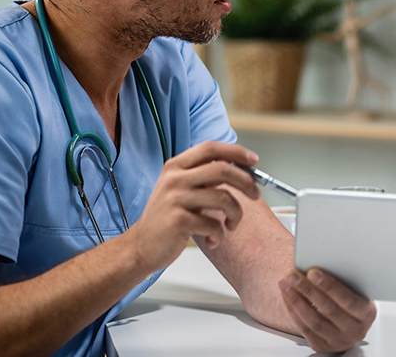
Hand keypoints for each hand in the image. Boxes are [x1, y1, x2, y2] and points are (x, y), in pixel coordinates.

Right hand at [126, 141, 260, 269]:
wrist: (140, 246)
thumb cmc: (166, 218)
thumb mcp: (179, 189)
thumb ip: (203, 177)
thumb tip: (241, 171)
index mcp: (175, 166)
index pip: (210, 148)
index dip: (236, 152)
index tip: (254, 161)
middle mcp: (174, 179)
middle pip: (223, 170)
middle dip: (246, 182)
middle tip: (255, 195)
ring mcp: (175, 199)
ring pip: (224, 198)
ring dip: (236, 214)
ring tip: (230, 225)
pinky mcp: (179, 221)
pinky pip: (215, 224)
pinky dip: (220, 234)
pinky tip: (212, 239)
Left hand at [279, 268, 376, 352]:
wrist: (349, 324)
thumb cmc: (351, 299)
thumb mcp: (355, 291)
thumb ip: (343, 281)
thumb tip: (318, 264)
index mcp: (367, 314)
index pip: (347, 300)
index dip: (329, 286)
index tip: (312, 272)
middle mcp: (355, 330)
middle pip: (328, 309)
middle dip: (308, 290)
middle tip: (293, 275)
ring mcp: (338, 340)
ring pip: (314, 320)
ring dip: (296, 300)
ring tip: (286, 283)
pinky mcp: (322, 346)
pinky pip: (304, 328)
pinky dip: (293, 310)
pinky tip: (288, 296)